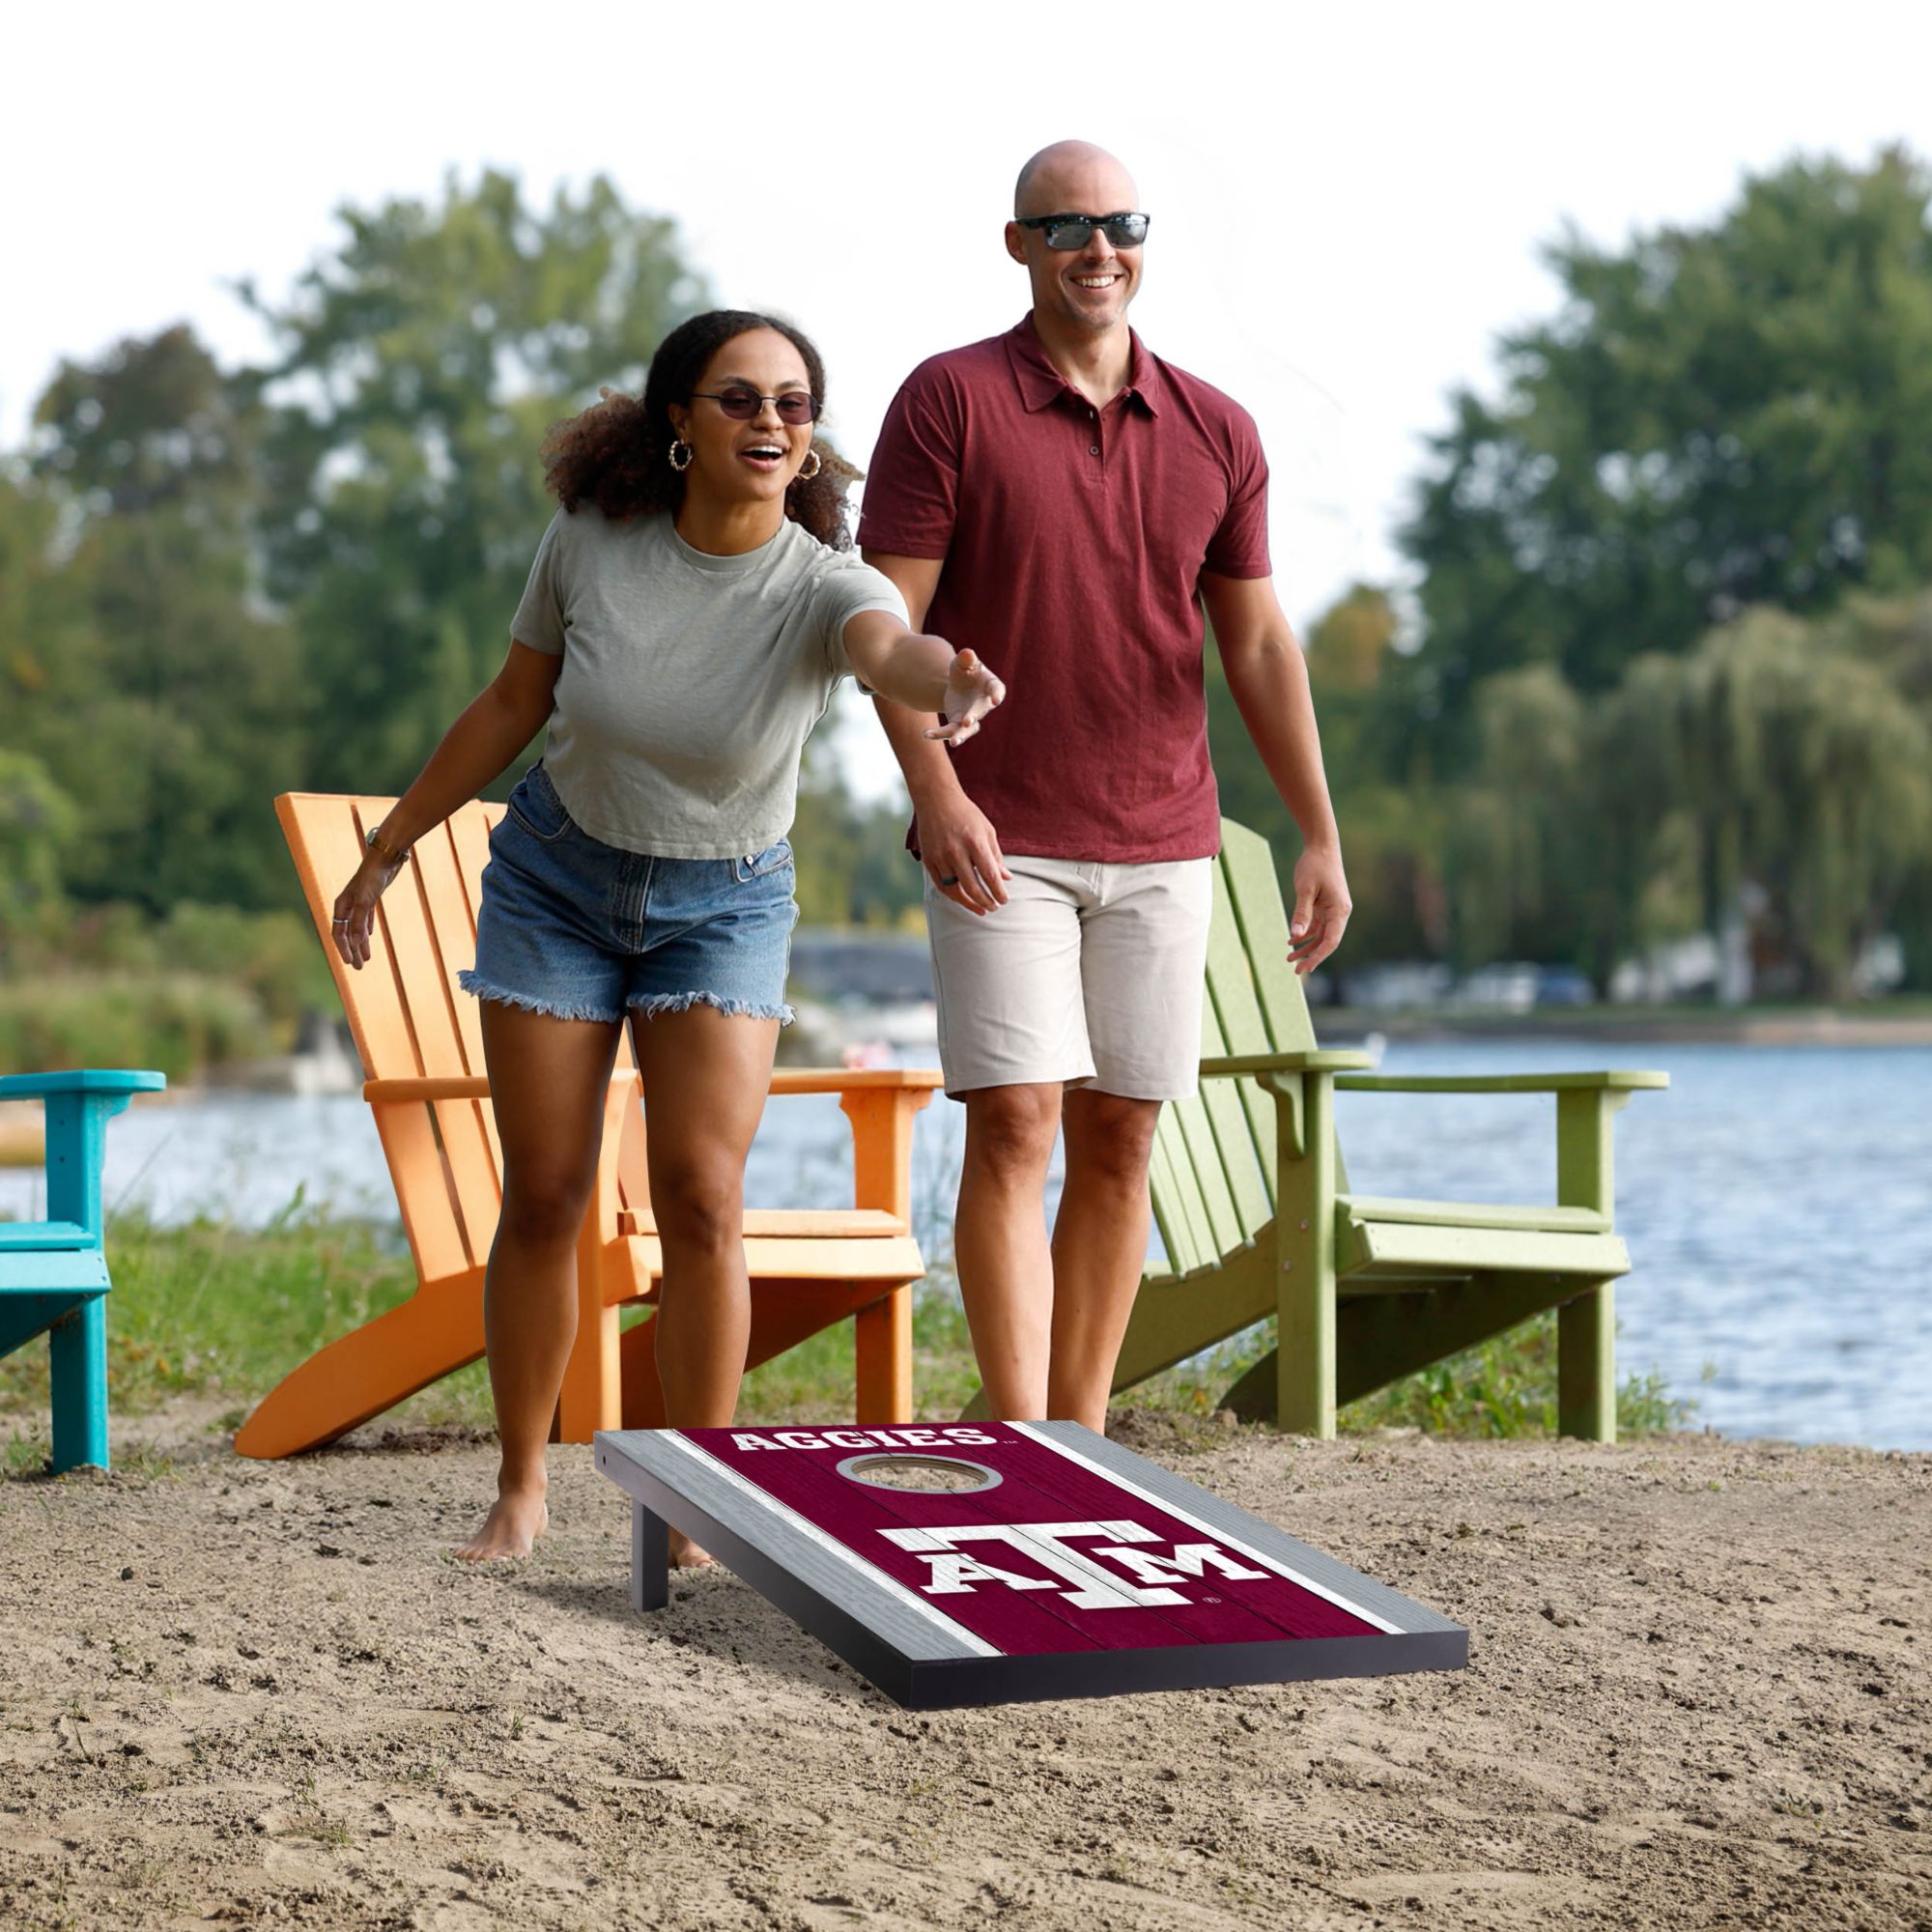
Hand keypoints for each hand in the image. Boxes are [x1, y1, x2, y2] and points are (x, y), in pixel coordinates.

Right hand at [331, 851, 404, 969]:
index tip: (350, 963)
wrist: (385, 857)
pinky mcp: (370, 898)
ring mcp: (359, 901)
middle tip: (359, 968)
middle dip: (352, 950)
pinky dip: (366, 929)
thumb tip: (355, 943)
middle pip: (347, 933)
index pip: (339, 933)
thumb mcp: (366, 901)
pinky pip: (366, 918)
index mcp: (341, 905)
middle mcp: (348, 904)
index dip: (344, 949)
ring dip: (361, 943)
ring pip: (357, 927)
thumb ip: (359, 922)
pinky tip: (369, 936)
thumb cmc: (373, 877)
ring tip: (366, 958)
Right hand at [918, 789, 1011, 915]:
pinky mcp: (928, 860)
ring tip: (981, 909)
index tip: (1004, 900)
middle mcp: (956, 851)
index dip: (998, 892)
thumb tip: (1006, 879)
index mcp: (975, 842)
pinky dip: (953, 895)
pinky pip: (941, 885)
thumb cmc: (966, 814)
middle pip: (972, 887)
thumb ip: (996, 856)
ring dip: (969, 903)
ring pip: (955, 890)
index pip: (989, 875)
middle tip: (994, 907)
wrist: (936, 799)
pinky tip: (963, 899)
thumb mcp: (987, 830)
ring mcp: (940, 857)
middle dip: (986, 901)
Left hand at [925, 648, 1005, 746]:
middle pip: (980, 712)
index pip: (997, 689)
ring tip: (953, 743)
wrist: (957, 684)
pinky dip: (939, 734)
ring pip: (968, 730)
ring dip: (961, 736)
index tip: (996, 699)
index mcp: (990, 685)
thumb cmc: (965, 670)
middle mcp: (983, 704)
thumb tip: (967, 653)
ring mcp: (971, 717)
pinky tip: (926, 734)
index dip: (997, 694)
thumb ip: (966, 658)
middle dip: (973, 717)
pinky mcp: (958, 724)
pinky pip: (950, 731)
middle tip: (967, 722)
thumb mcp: (963, 662)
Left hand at [1287, 844, 1350, 975]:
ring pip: (1321, 935)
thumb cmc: (1314, 865)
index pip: (1331, 940)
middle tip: (1295, 971)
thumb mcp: (1305, 890)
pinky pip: (1317, 925)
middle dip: (1312, 956)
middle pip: (1327, 941)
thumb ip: (1301, 913)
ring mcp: (1333, 909)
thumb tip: (1295, 936)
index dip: (1318, 956)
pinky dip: (1305, 933)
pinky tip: (1291, 940)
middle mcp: (1339, 912)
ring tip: (1289, 958)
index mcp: (1339, 910)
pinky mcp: (1326, 905)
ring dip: (1306, 946)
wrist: (1321, 845)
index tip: (1305, 968)